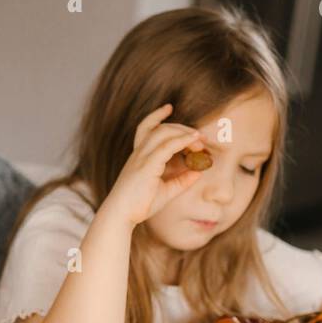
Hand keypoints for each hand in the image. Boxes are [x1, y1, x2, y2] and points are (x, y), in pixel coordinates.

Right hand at [100, 104, 206, 226]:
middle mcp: (139, 153)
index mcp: (139, 157)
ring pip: (163, 132)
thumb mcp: (166, 191)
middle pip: (159, 128)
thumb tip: (198, 172)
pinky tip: (194, 140)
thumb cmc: (139, 205)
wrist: (121, 215)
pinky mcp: (147, 165)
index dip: (156, 116)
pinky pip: (167, 146)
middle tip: (199, 136)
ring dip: (183, 132)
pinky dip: (182, 140)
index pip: (146, 128)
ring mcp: (141, 158)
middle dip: (181, 128)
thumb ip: (182, 181)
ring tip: (200, 140)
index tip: (168, 107)